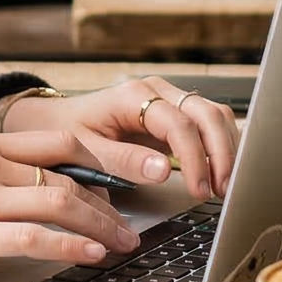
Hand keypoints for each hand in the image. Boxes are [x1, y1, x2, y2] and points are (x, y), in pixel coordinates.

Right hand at [0, 130, 140, 281]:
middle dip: (111, 202)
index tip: (131, 179)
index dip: (104, 161)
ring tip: (124, 245)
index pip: (60, 142)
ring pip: (58, 204)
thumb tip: (40, 199)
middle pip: (67, 175)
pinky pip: (33, 237)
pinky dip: (69, 246)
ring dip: (100, 227)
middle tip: (135, 224)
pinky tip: (91, 256)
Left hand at [4, 77, 240, 199]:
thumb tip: (165, 171)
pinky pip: (209, 123)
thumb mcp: (87, 151)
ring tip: (222, 186)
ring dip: (226, 149)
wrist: (55, 122)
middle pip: (207, 113)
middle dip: (221, 153)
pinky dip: (220, 146)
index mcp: (133, 96)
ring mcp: (169, 99)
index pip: (179, 123)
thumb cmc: (68, 134)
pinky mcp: (176, 114)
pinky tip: (218, 173)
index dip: (195, 158)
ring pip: (215, 115)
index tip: (198, 190)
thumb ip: (124, 161)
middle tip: (222, 190)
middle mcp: (157, 91)